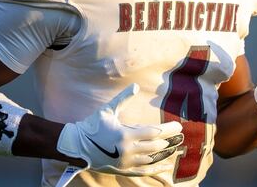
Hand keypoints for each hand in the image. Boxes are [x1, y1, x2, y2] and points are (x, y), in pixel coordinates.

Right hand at [56, 83, 183, 175]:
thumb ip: (123, 98)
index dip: (168, 130)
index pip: (153, 132)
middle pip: (155, 146)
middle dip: (169, 141)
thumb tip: (135, 85)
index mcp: (124, 134)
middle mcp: (127, 150)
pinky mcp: (122, 170)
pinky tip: (164, 167)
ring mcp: (125, 162)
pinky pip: (142, 171)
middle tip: (180, 136)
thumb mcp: (107, 110)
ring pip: (151, 159)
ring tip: (175, 148)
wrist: (76, 146)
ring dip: (164, 153)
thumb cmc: (92, 125)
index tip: (178, 127)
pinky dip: (154, 169)